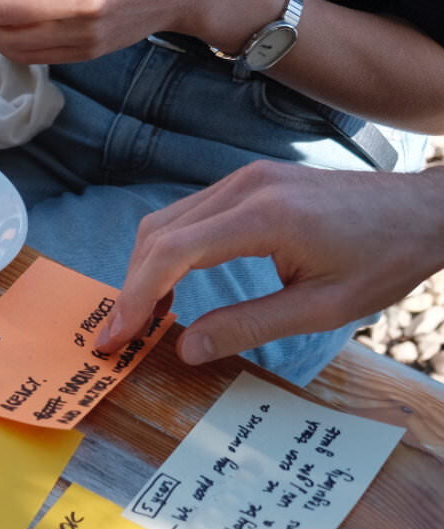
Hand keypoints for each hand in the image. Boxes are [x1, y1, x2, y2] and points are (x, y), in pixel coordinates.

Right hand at [97, 161, 443, 364]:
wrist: (424, 211)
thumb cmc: (385, 258)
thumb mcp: (324, 308)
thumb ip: (249, 326)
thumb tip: (185, 348)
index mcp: (264, 218)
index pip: (171, 253)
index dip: (134, 297)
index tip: (115, 337)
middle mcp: (246, 188)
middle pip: (158, 234)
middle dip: (130, 287)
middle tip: (116, 336)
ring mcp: (245, 179)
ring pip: (167, 221)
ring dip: (145, 268)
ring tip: (140, 316)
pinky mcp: (250, 182)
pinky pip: (190, 214)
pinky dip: (168, 250)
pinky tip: (169, 284)